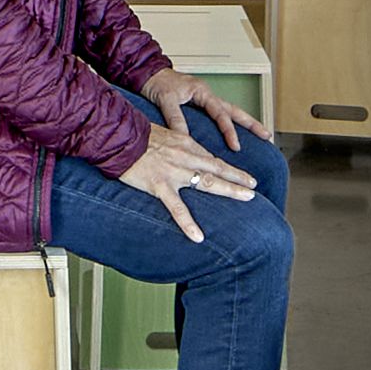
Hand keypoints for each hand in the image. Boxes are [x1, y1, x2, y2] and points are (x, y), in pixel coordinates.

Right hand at [125, 112, 257, 231]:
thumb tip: (182, 150)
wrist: (117, 136)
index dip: (225, 167)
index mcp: (184, 142)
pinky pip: (176, 208)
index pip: (209, 157)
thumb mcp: (161, 132)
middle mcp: (184, 156)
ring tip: (247, 198)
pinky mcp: (160, 185)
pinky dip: (188, 223)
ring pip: (207, 182)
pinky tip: (198, 237)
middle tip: (253, 186)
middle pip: (217, 167)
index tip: (237, 174)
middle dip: (237, 177)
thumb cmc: (134, 133)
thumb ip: (174, 143)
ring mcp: (174, 172)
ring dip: (229, 190)